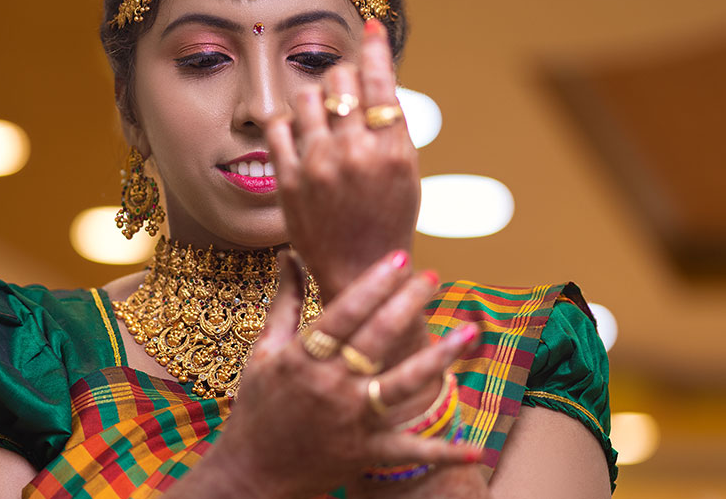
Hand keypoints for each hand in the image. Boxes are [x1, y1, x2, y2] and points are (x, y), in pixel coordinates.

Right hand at [206, 250, 479, 498]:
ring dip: (439, 358)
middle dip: (407, 305)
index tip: (399, 258)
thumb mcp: (264, 350)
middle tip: (432, 278)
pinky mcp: (364, 452)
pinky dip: (442, 454)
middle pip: (376, 339)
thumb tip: (287, 254)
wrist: (251, 471)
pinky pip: (408, 451)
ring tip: (469, 331)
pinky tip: (475, 451)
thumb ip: (284, 301)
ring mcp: (350, 420)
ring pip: (402, 384)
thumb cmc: (257, 405)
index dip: (373, 285)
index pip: (343, 314)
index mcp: (301, 359)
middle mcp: (328, 386)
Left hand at [267, 19, 419, 300]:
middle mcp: (355, 154)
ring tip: (322, 119)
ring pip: (305, 95)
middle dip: (343, 80)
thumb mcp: (407, 172)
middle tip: (345, 97)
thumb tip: (378, 76)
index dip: (375, 48)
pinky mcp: (289, 181)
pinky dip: (287, 122)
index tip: (371, 27)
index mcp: (392, 150)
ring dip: (314, 99)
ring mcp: (319, 166)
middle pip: (340, 80)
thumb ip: (391, 126)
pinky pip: (278, 126)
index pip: (381, 82)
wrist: (360, 272)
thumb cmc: (388, 220)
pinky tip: (297, 133)